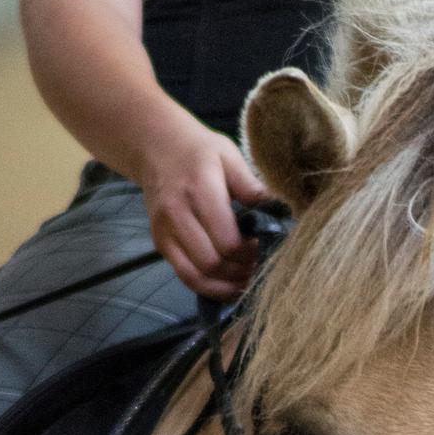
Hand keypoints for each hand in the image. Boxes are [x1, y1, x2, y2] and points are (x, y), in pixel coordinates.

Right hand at [141, 118, 270, 299]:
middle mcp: (177, 214)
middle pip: (212, 264)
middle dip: (239, 272)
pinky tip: (227, 283)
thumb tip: (277, 208)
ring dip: (225, 286)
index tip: (261, 246)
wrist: (156, 147)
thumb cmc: (200, 151)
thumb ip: (251, 185)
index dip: (249, 253)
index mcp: (200, 191)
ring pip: (197, 277)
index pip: (227, 241)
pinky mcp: (160, 244)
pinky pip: (184, 276)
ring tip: (245, 280)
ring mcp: (165, 232)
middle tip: (257, 266)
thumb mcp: (229, 156)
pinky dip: (208, 287)